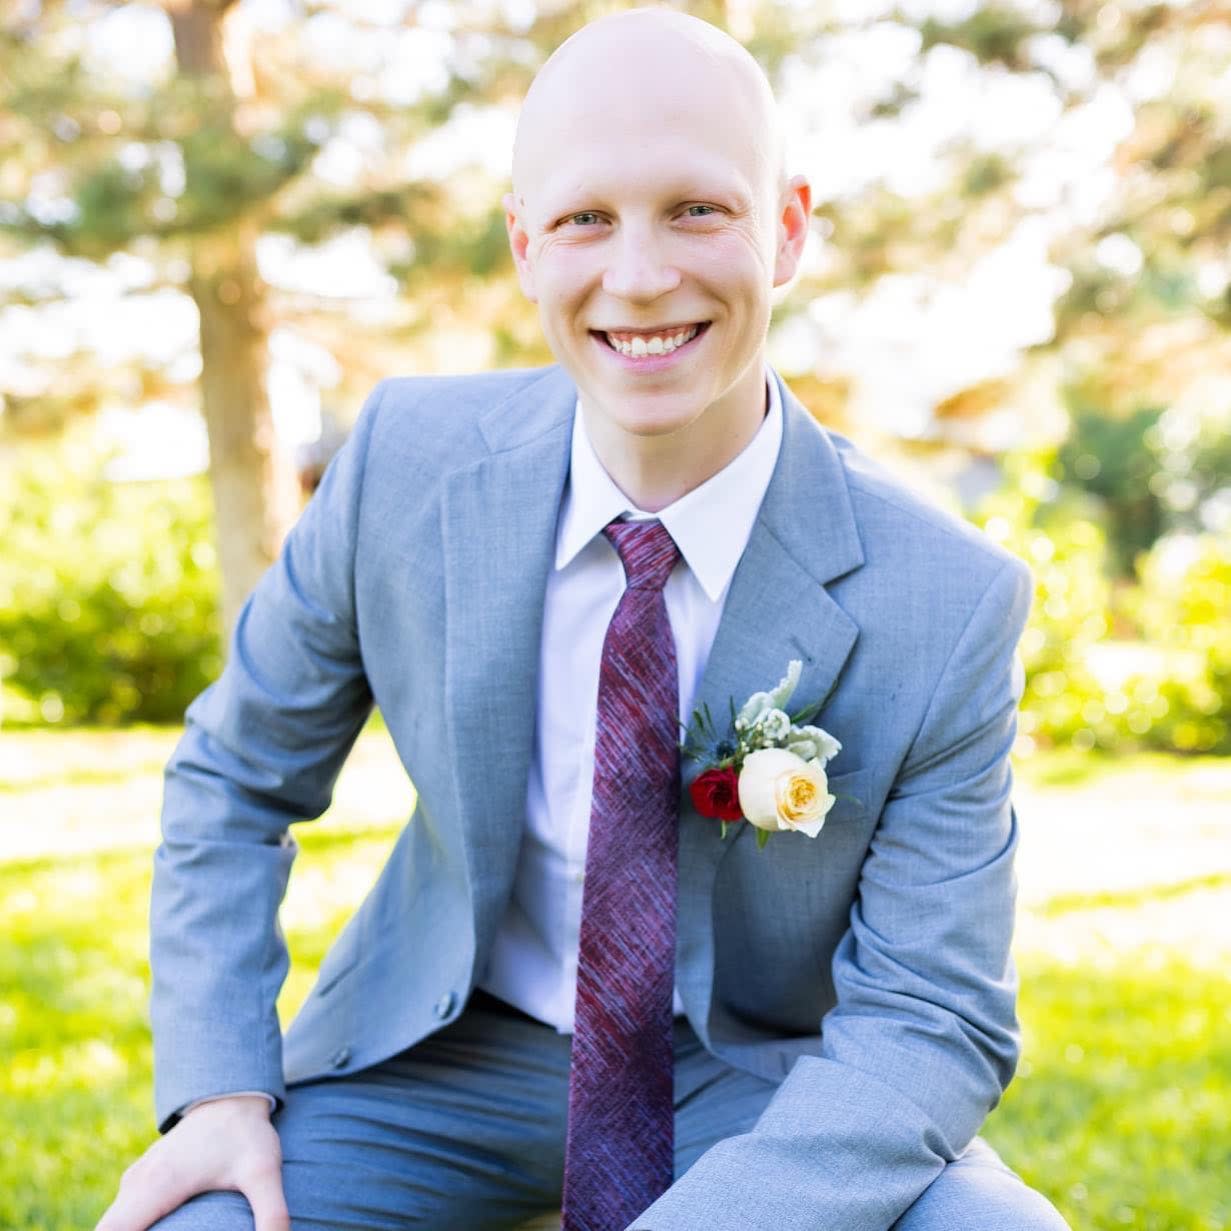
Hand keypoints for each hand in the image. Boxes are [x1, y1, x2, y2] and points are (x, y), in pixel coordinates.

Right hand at [95, 1095, 287, 1230]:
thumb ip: (271, 1213)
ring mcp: (135, 1180)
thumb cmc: (246, 1133)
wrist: (233, 1094)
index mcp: (157, 1184)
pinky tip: (163, 1230)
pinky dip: (130, 1229)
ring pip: (112, 1225)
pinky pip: (122, 1217)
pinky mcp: (141, 1180)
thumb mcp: (264, 1172)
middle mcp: (136, 1183)